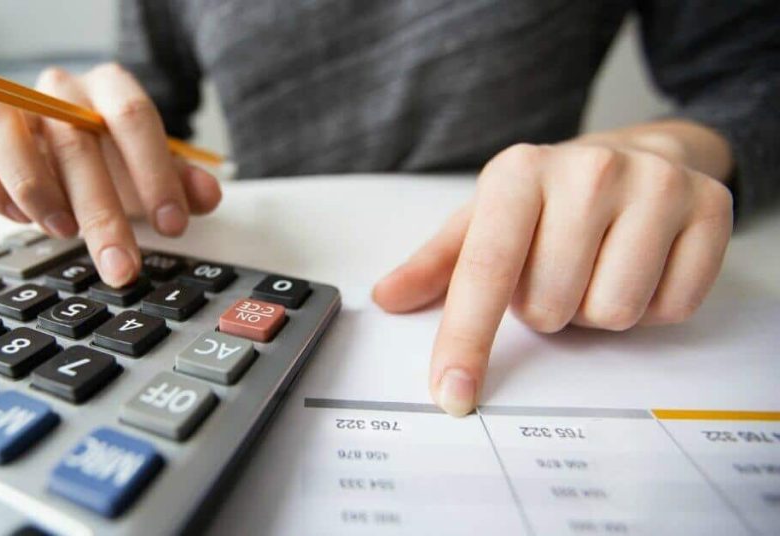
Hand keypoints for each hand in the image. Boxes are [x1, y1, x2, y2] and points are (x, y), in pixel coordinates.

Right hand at [0, 64, 221, 285]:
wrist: (74, 150)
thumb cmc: (117, 162)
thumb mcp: (155, 174)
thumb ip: (183, 184)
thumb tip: (206, 196)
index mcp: (110, 87)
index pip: (132, 116)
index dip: (154, 173)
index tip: (172, 227)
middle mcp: (58, 89)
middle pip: (74, 140)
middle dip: (102, 213)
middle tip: (121, 266)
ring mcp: (11, 105)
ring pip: (1, 125)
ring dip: (32, 186)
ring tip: (63, 234)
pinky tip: (20, 220)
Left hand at [373, 137, 733, 415]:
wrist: (637, 152)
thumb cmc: (548, 198)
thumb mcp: (484, 220)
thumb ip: (435, 265)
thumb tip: (387, 298)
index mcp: (518, 172)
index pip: (485, 272)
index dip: (465, 340)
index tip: (452, 392)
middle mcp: (588, 170)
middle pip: (550, 308)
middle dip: (546, 308)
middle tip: (556, 270)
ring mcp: (656, 185)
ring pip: (610, 314)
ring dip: (596, 310)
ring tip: (595, 266)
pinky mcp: (711, 207)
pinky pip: (671, 308)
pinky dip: (651, 306)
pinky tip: (641, 265)